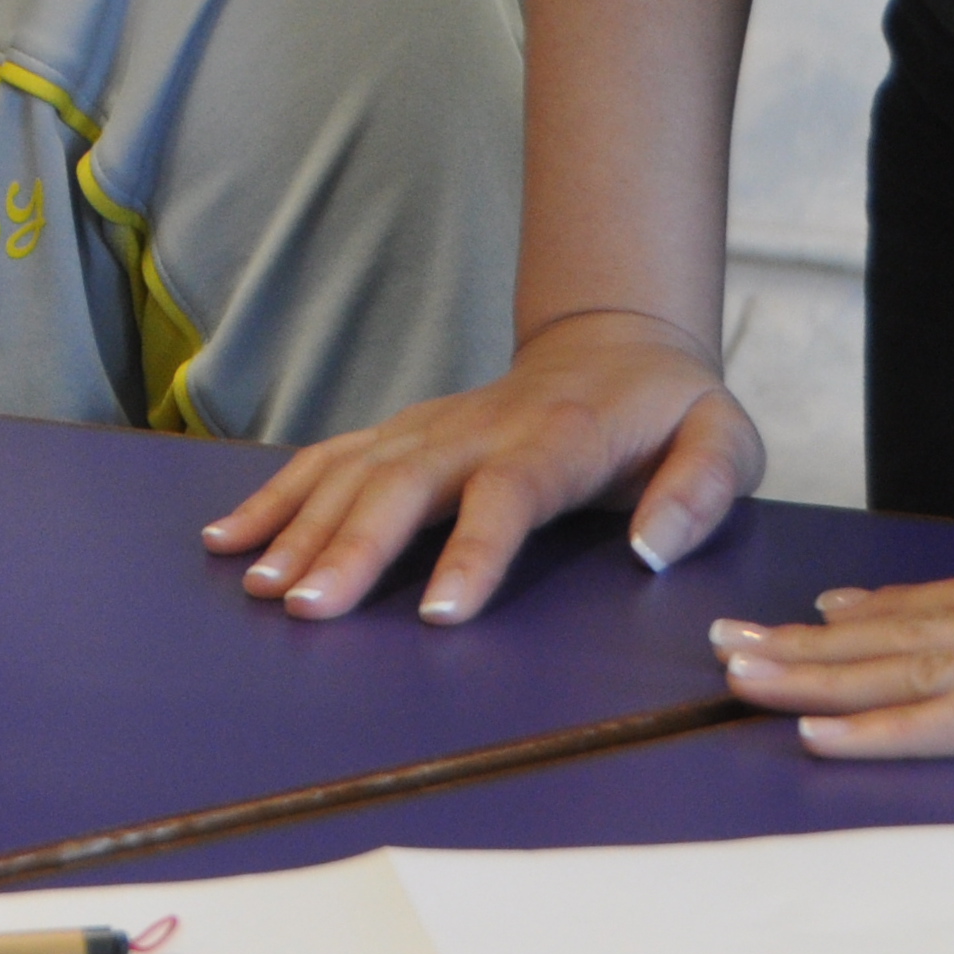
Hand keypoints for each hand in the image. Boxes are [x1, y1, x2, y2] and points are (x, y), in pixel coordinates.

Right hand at [200, 307, 766, 621]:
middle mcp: (476, 429)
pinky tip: (227, 538)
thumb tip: (649, 551)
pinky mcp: (399, 433)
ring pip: (350, 473)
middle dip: (350, 547)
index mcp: (559, 438)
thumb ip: (699, 491)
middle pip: (402, 487)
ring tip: (258, 586)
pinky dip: (274, 496)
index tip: (439, 613)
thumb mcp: (726, 438)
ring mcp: (428, 427)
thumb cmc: (672, 409)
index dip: (473, 551)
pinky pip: (326, 460)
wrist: (615, 340)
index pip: (508, 495)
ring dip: (299, 527)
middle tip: (307, 608)